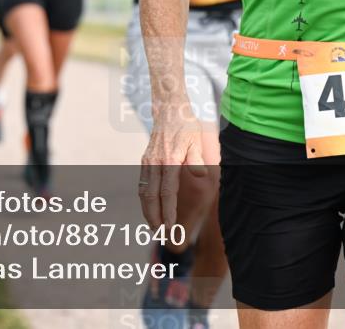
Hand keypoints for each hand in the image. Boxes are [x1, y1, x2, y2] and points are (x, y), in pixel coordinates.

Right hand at [138, 106, 206, 229]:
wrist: (168, 110)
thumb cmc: (186, 126)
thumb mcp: (197, 140)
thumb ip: (197, 158)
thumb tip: (201, 173)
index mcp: (169, 160)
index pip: (167, 192)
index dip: (168, 210)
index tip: (170, 226)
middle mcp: (155, 162)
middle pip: (151, 196)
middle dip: (154, 217)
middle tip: (161, 234)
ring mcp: (148, 161)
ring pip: (144, 191)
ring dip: (147, 211)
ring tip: (154, 227)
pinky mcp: (145, 160)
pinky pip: (143, 184)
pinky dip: (145, 199)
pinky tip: (150, 209)